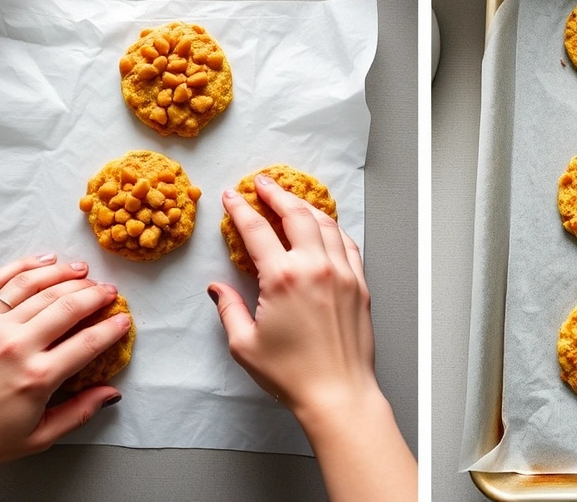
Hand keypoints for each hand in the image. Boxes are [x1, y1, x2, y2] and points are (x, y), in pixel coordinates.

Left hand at [0, 254, 130, 500]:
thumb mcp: (41, 437)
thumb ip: (80, 412)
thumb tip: (110, 394)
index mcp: (37, 377)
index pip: (89, 341)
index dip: (113, 327)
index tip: (123, 320)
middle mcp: (14, 347)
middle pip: (67, 306)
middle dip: (95, 294)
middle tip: (108, 292)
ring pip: (36, 287)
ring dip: (64, 274)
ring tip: (82, 271)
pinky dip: (22, 266)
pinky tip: (42, 261)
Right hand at [209, 175, 375, 418]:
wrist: (338, 393)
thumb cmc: (291, 374)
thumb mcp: (245, 344)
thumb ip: (229, 309)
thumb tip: (217, 289)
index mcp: (283, 278)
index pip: (257, 229)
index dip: (240, 209)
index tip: (231, 196)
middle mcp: (315, 267)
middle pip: (296, 213)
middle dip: (276, 193)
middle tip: (262, 183)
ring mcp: (342, 273)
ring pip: (325, 223)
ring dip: (306, 206)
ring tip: (291, 198)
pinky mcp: (359, 284)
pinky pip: (347, 244)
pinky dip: (333, 229)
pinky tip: (324, 227)